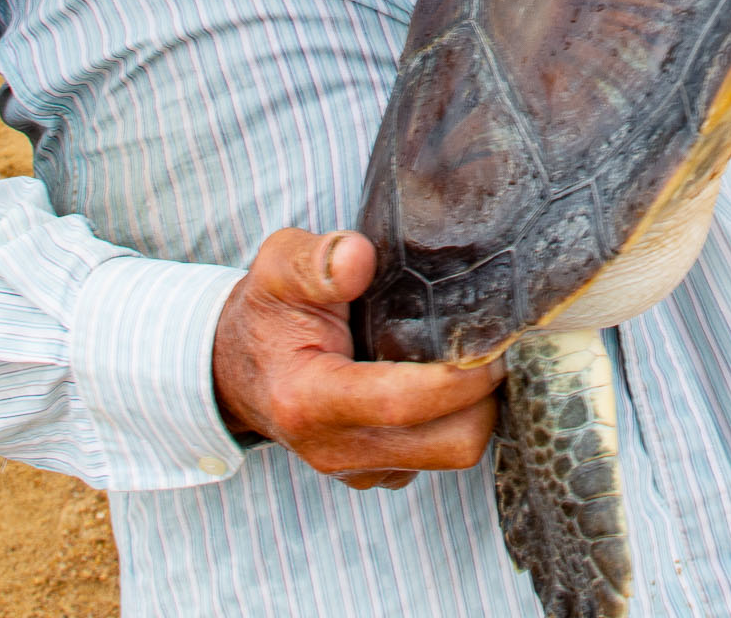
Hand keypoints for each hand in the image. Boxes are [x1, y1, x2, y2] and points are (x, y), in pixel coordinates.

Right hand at [212, 228, 501, 490]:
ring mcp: (359, 470)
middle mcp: (335, 448)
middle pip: (449, 444)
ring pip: (452, 454)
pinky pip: (437, 456)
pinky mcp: (378, 474)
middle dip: (484, 397)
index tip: (491, 339)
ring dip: (476, 409)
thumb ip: (315, 260)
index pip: (401, 403)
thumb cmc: (267, 315)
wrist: (237, 369)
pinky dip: (455, 420)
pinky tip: (444, 378)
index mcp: (309, 400)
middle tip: (493, 342)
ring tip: (473, 355)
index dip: (458, 377)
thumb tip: (359, 257)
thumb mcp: (277, 269)